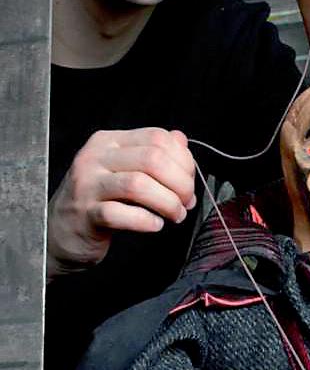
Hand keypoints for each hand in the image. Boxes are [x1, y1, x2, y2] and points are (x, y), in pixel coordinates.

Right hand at [47, 128, 196, 280]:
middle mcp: (95, 157)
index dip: (183, 160)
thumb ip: (154, 153)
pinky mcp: (85, 214)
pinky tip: (155, 225)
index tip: (189, 181)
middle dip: (180, 182)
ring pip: (138, 185)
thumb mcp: (124, 169)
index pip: (157, 138)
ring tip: (176, 215)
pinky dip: (146, 221)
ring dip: (167, 202)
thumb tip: (182, 142)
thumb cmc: (98, 200)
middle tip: (186, 201)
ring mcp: (87, 185)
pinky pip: (122, 214)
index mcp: (109, 141)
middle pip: (152, 159)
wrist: (59, 232)